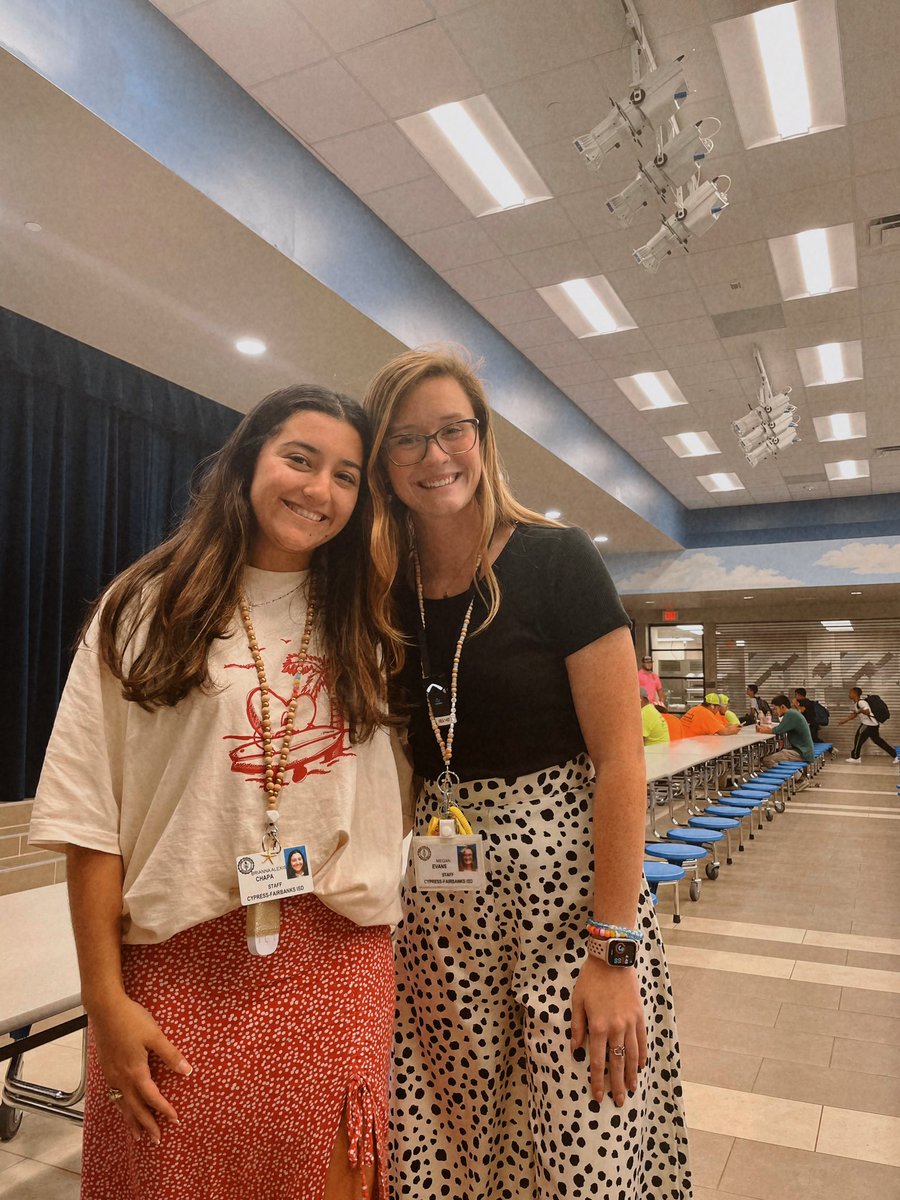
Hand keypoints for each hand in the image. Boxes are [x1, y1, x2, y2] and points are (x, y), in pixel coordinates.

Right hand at [90, 995, 191, 1143]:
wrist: (105, 1009)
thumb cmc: (132, 1019)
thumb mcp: (155, 1035)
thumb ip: (171, 1054)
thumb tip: (187, 1071)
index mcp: (135, 1072)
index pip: (152, 1098)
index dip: (164, 1110)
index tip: (175, 1121)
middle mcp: (121, 1078)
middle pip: (135, 1108)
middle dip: (146, 1125)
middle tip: (156, 1140)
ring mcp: (111, 1074)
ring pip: (121, 1104)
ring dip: (131, 1120)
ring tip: (136, 1135)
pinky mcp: (105, 1068)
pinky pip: (113, 1095)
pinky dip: (120, 1106)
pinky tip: (121, 1106)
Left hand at [570, 957, 646, 1105]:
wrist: (612, 959)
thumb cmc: (591, 979)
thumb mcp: (577, 1001)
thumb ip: (577, 1027)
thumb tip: (575, 1050)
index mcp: (598, 1027)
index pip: (598, 1061)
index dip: (598, 1081)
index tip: (598, 1097)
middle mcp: (616, 1028)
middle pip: (617, 1063)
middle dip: (617, 1085)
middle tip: (619, 1102)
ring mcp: (630, 1023)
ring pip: (632, 1055)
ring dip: (631, 1074)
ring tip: (630, 1089)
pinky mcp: (639, 1016)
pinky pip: (642, 1040)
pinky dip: (642, 1055)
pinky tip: (640, 1067)